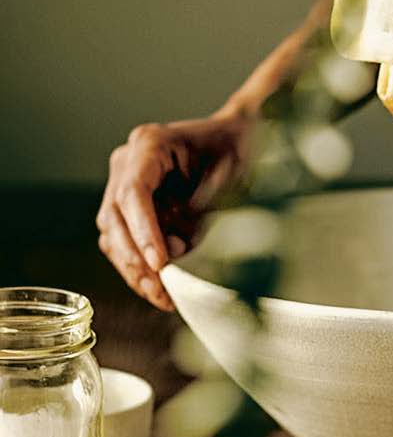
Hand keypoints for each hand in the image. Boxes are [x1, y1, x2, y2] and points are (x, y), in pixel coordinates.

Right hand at [97, 112, 251, 309]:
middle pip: (114, 217)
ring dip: (134, 270)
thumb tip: (177, 251)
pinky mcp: (127, 206)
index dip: (143, 232)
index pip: (133, 193)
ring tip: (162, 297)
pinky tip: (158, 288)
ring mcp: (122, 183)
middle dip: (136, 261)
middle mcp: (127, 162)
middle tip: (161, 292)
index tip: (160, 264)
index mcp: (150, 143)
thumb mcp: (231, 174)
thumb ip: (205, 209)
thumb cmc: (236, 151)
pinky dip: (137, 267)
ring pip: (112, 235)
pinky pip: (122, 241)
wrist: (236, 139)